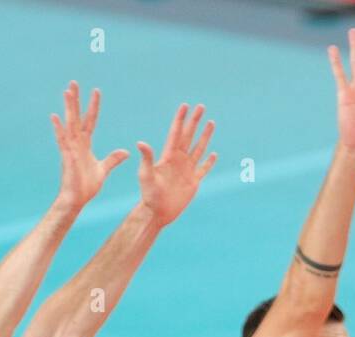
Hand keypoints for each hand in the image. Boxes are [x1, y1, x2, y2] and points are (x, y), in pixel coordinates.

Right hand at [51, 81, 128, 208]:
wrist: (77, 199)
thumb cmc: (86, 186)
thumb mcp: (103, 169)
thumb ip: (113, 159)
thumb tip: (126, 151)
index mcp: (85, 144)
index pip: (90, 120)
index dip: (93, 106)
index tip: (96, 91)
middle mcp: (76, 143)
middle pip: (76, 116)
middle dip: (76, 100)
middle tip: (74, 82)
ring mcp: (70, 148)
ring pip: (69, 123)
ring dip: (68, 108)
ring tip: (67, 91)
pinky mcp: (67, 156)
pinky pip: (62, 140)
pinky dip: (58, 129)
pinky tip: (55, 116)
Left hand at [136, 103, 216, 225]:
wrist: (157, 212)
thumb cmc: (149, 194)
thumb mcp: (146, 175)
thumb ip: (147, 158)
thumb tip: (140, 142)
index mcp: (168, 156)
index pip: (176, 133)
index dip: (180, 119)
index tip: (185, 106)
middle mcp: (178, 160)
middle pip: (189, 136)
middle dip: (195, 121)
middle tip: (201, 106)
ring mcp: (187, 170)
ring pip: (198, 148)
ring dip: (204, 136)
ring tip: (210, 123)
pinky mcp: (193, 182)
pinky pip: (203, 169)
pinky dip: (209, 162)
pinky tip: (214, 154)